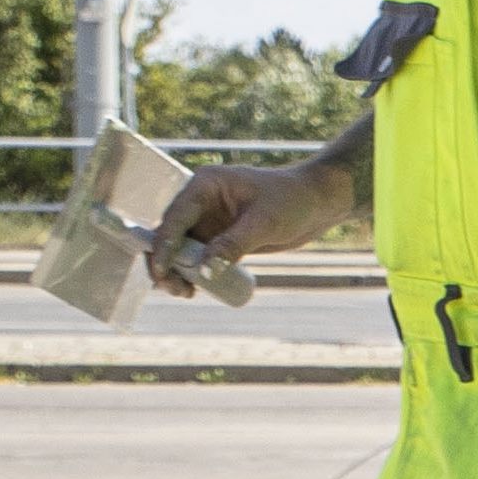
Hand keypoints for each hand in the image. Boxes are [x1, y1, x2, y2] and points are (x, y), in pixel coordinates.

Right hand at [148, 162, 338, 294]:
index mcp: (205, 185)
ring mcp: (208, 221)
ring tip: (185, 293)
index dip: (164, 245)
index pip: (175, 216)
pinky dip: (193, 273)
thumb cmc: (292, 201)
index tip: (161, 271)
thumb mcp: (263, 223)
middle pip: (171, 234)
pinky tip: (193, 290)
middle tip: (172, 288)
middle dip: (165, 262)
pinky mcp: (219, 238)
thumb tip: (203, 270)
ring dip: (177, 271)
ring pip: (181, 249)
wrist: (316, 203)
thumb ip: (233, 245)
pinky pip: (198, 258)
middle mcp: (200, 202)